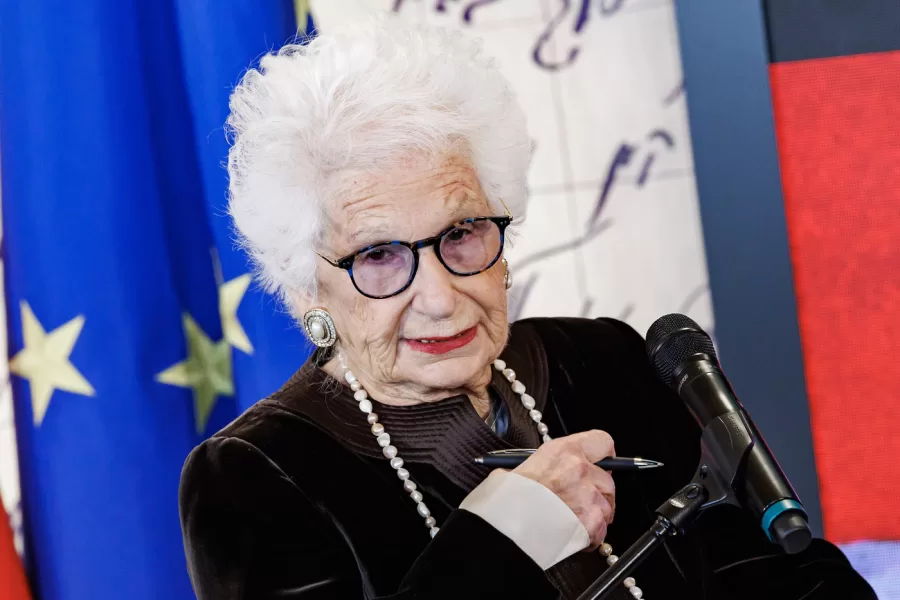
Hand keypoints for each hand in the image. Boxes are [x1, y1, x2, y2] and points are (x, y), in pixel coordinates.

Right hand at [512, 430, 615, 548]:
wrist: (502, 528)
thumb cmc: (505, 500)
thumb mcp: (517, 468)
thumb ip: (539, 466)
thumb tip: (539, 470)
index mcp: (563, 450)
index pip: (602, 441)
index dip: (603, 455)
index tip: (600, 464)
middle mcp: (579, 469)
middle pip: (607, 480)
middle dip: (598, 492)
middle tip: (582, 501)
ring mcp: (588, 496)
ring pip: (608, 507)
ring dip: (595, 515)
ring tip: (575, 522)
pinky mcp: (591, 522)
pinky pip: (602, 531)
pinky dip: (592, 536)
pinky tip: (575, 536)